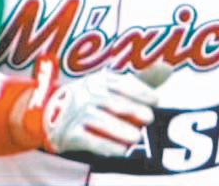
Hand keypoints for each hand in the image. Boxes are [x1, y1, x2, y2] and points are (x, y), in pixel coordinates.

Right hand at [42, 67, 165, 156]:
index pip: (120, 83)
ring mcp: (77, 114)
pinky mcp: (69, 133)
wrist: (50, 114)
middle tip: (150, 118)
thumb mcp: (111, 85)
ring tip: (137, 137)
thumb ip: (140, 79)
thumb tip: (168, 67)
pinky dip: (105, 146)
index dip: (139, 90)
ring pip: (100, 121)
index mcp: (99, 80)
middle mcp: (87, 94)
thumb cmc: (92, 98)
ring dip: (119, 129)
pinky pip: (88, 140)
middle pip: (111, 101)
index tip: (155, 99)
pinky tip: (121, 152)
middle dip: (131, 109)